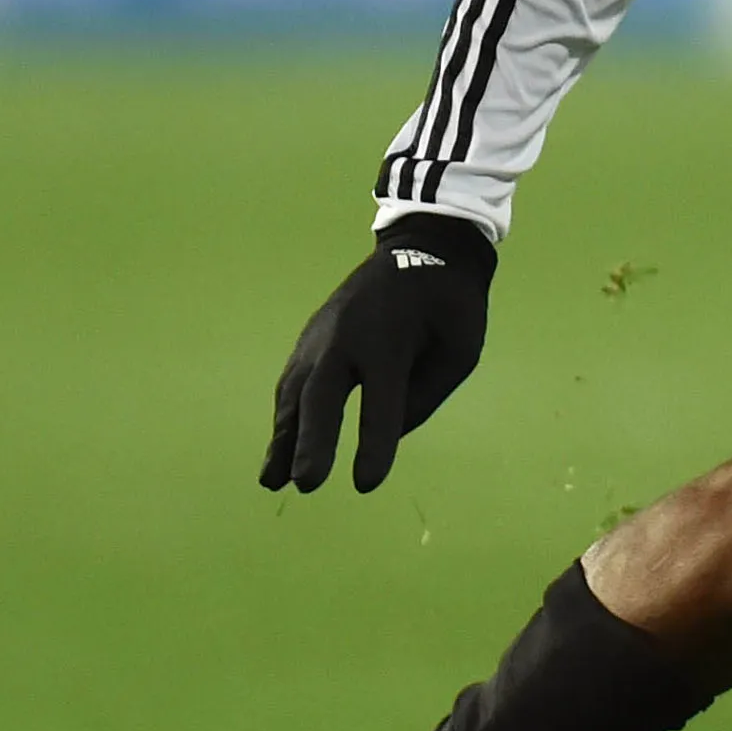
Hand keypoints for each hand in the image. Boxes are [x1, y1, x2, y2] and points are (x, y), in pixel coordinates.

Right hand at [265, 213, 495, 493]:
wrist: (424, 245)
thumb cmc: (450, 304)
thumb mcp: (459, 349)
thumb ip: (424, 395)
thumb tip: (385, 436)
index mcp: (391, 338)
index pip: (382, 402)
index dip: (375, 443)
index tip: (366, 484)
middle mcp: (348, 335)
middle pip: (322, 396)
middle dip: (311, 441)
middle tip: (306, 484)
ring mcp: (322, 333)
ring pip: (296, 391)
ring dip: (283, 437)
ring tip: (272, 481)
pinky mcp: (312, 336)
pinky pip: (293, 382)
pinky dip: (285, 416)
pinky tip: (280, 448)